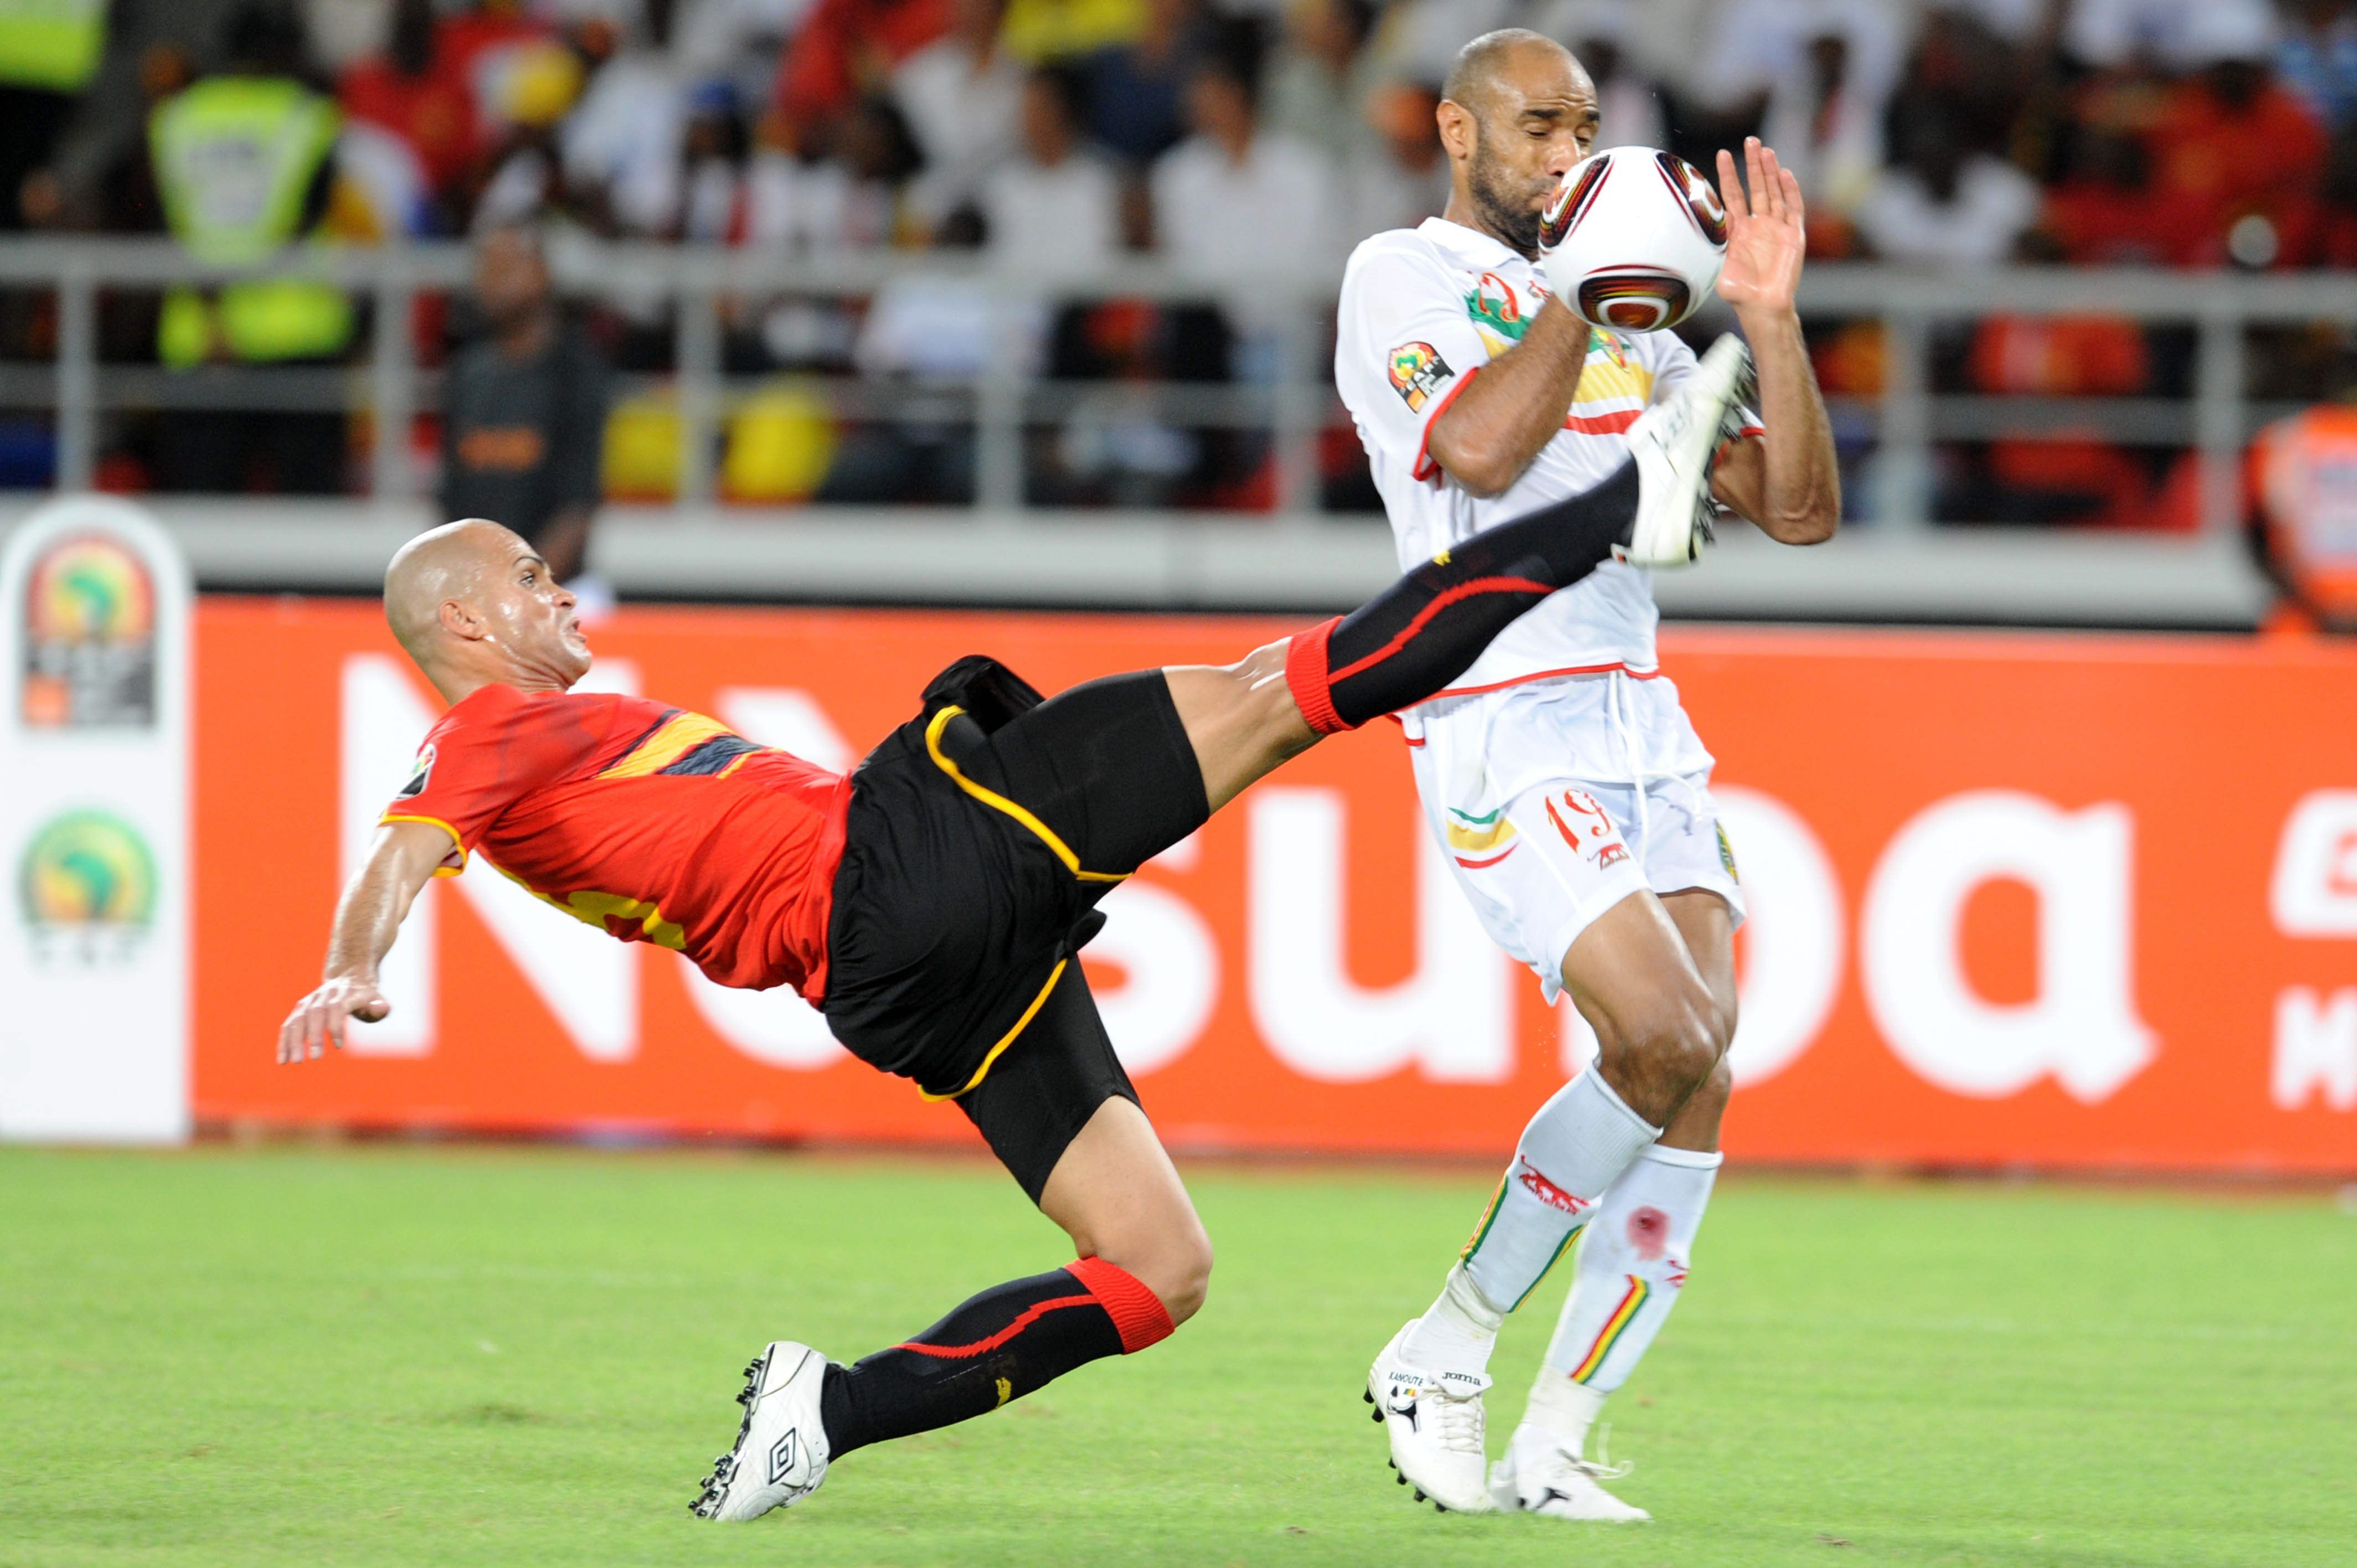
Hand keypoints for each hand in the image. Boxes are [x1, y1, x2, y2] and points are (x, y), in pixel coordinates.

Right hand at [277, 976, 388, 1063]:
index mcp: (345, 993)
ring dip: (293, 1040)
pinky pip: (289, 1024)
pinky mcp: (300, 1008)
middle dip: (314, 1035)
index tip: (340, 1045)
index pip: (337, 1008)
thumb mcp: (377, 997)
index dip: (337, 1025)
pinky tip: (282, 1059)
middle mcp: (324, 995)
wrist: (349, 975)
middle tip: (315, 1058)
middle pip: (315, 1013)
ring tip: (290, 1061)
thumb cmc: (366, 994)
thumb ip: (379, 1006)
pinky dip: (284, 1041)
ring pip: (298, 1019)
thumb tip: (382, 1008)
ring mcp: (310, 1001)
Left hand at [1715, 137, 1804, 317]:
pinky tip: (1785, 173)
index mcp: (1737, 229)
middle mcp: (1757, 223)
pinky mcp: (1793, 234)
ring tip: (1766, 150)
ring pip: (1774, 192)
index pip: (1733, 194)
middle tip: (1750, 140)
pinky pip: (1793, 208)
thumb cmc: (1737, 290)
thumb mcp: (1716, 263)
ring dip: (1770, 171)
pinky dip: (1790, 190)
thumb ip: (1711, 241)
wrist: (1761, 306)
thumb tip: (1698, 220)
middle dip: (1753, 164)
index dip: (1728, 175)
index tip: (1722, 154)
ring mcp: (1776, 227)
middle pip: (1756, 187)